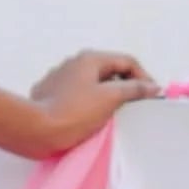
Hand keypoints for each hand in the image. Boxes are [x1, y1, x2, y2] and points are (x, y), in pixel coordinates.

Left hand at [23, 49, 161, 158]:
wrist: (37, 129)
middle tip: (136, 106)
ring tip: (115, 114)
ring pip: (91, 84)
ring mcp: (58, 79)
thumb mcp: (110, 98)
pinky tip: (90, 118)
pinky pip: (75, 96)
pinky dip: (87, 103)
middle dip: (125, 86)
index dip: (143, 77)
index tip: (151, 97)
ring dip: (106, 96)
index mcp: (89, 59)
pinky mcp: (48, 95)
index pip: (126, 62)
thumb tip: (151, 86)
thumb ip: (134, 89)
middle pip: (109, 71)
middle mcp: (72, 63)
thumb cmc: (75, 112)